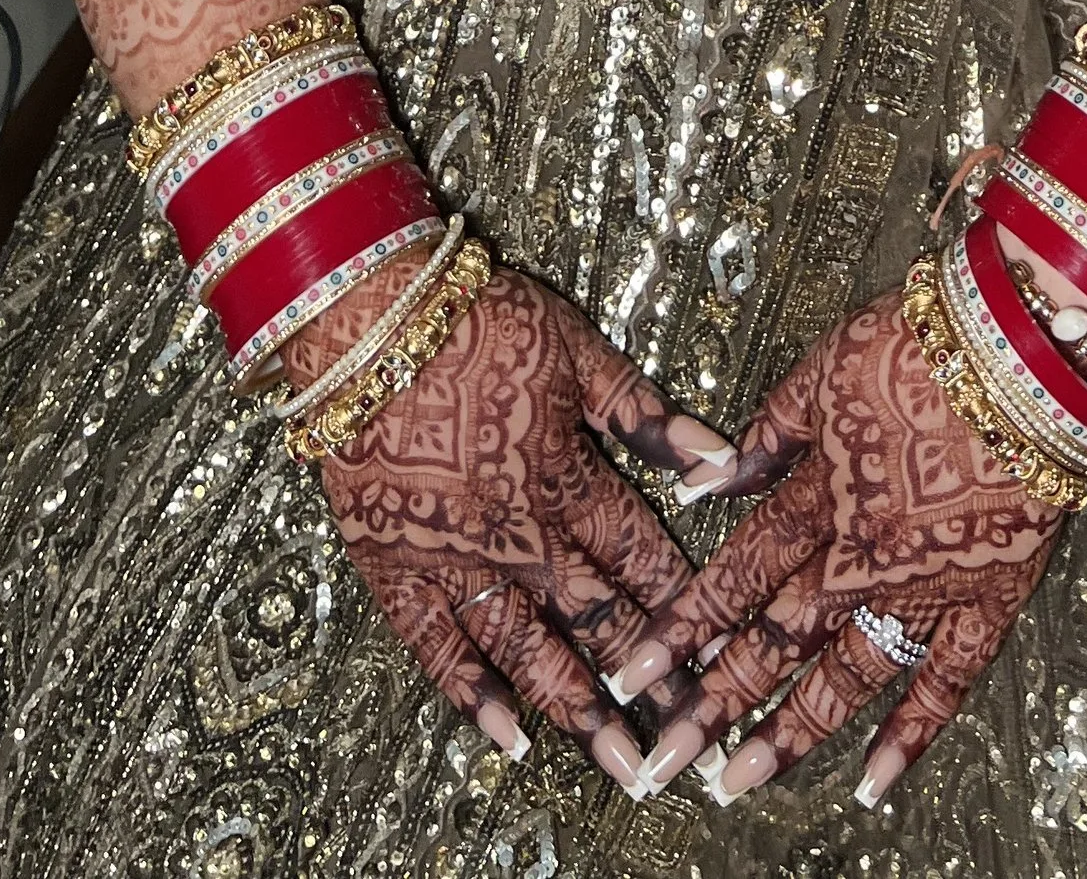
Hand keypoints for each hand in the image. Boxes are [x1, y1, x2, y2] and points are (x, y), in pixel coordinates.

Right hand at [308, 266, 730, 794]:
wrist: (366, 324)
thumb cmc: (474, 321)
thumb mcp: (576, 348)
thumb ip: (644, 412)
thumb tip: (717, 455)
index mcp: (567, 477)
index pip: (640, 557)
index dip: (684, 606)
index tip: (720, 651)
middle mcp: (519, 534)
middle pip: (597, 619)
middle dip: (648, 680)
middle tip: (689, 734)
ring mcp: (455, 559)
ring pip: (529, 650)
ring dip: (579, 710)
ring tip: (622, 766)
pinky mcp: (396, 568)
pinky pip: (438, 648)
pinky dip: (473, 696)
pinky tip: (508, 738)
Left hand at [608, 284, 1067, 811]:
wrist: (1032, 348)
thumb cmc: (927, 340)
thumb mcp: (825, 366)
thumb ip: (767, 432)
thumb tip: (708, 481)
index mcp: (822, 495)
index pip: (735, 575)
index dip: (682, 627)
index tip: (636, 674)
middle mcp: (865, 555)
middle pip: (778, 641)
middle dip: (715, 704)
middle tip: (667, 759)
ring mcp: (929, 585)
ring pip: (847, 675)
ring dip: (792, 732)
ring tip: (741, 781)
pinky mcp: (991, 595)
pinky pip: (949, 680)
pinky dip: (912, 735)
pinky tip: (873, 781)